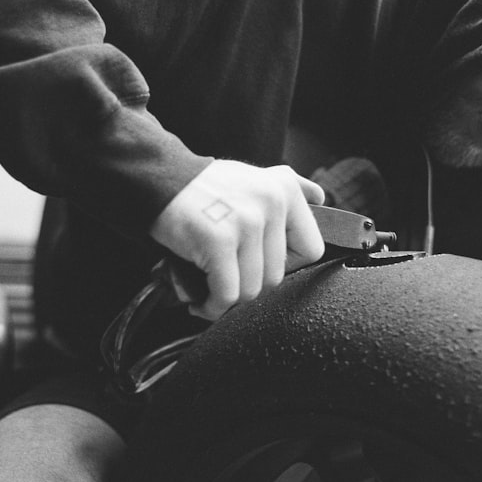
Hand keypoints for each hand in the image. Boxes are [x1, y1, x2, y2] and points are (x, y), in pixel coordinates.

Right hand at [149, 160, 325, 319]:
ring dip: (229, 297)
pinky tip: (200, 300)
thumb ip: (291, 186)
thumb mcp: (255, 176)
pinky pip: (227, 294)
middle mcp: (271, 204)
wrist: (161, 181)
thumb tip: (321, 197)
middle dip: (249, 283)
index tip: (259, 263)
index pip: (310, 250)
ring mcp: (247, 223)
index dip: (286, 265)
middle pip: (277, 276)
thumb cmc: (206, 186)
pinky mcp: (219, 241)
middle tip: (227, 276)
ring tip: (211, 287)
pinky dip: (212, 306)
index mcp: (285, 190)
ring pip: (252, 289)